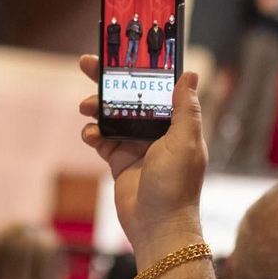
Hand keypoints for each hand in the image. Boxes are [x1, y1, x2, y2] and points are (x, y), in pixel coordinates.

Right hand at [77, 56, 208, 278]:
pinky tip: (90, 134)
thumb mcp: (185, 142)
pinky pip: (102, 139)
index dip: (140, 69)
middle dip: (108, 81)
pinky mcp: (119, 162)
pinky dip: (93, 133)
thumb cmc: (176, 185)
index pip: (157, 87)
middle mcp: (157, 132)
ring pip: (112, 116)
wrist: (158, 226)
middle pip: (129, 97)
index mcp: (176, 123)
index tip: (121, 52)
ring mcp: (137, 146)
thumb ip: (186, 108)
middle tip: (87, 63)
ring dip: (97, 108)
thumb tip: (192, 73)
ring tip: (85, 107)